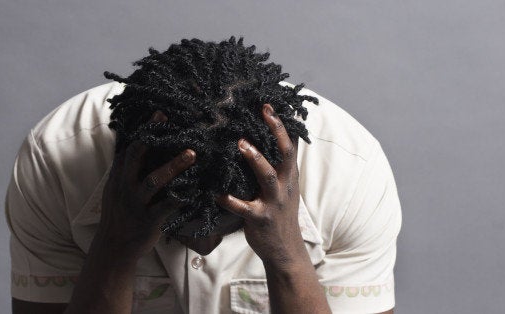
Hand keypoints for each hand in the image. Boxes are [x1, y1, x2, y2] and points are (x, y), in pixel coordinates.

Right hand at [96, 111, 195, 261]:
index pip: (129, 147)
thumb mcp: (115, 189)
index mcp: (118, 176)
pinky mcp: (149, 220)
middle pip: (136, 156)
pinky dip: (183, 196)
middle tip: (169, 121)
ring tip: (192, 154)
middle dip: (152, 137)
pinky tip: (198, 189)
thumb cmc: (119, 215)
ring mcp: (136, 203)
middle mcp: (125, 186)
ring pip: (154, 180)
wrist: (114, 247)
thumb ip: (125, 169)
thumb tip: (135, 145)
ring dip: (174, 165)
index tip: (160, 113)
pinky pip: (168, 206)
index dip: (144, 129)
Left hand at [216, 104, 305, 266]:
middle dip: (275, 132)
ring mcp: (274, 202)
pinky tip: (215, 192)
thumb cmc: (279, 213)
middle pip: (284, 154)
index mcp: (289, 176)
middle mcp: (285, 186)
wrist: (285, 249)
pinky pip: (243, 207)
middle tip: (261, 113)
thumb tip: (265, 143)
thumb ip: (277, 167)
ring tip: (242, 145)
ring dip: (255, 159)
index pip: (289, 145)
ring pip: (266, 177)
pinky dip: (228, 199)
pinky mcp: (260, 218)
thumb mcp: (285, 188)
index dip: (280, 125)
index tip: (267, 105)